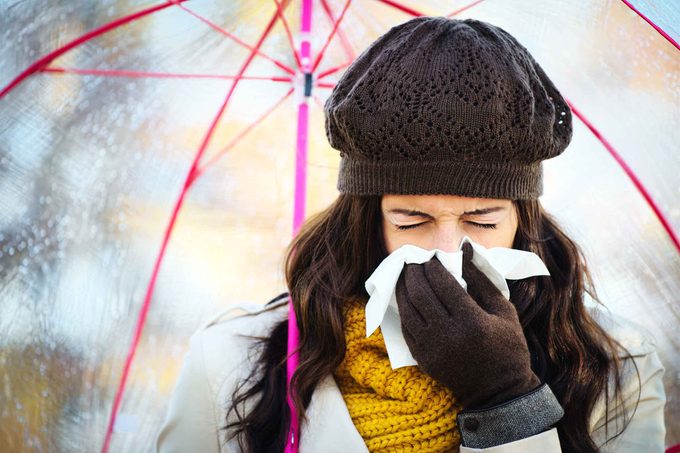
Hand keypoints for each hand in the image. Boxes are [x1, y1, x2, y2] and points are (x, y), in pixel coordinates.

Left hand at [395, 242, 540, 409]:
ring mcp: (433, 349)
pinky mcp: (424, 360)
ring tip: (405, 275)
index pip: (443, 285)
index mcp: (472, 321)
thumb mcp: (504, 310)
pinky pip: (405, 329)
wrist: (499, 391)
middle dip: (414, 273)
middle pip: (421, 295)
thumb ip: (482, 279)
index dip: (433, 267)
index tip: (431, 257)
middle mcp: (449, 335)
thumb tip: (465, 249)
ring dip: (403, 289)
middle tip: (412, 262)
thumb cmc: (508, 347)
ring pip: (408, 311)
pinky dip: (403, 310)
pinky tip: (405, 298)